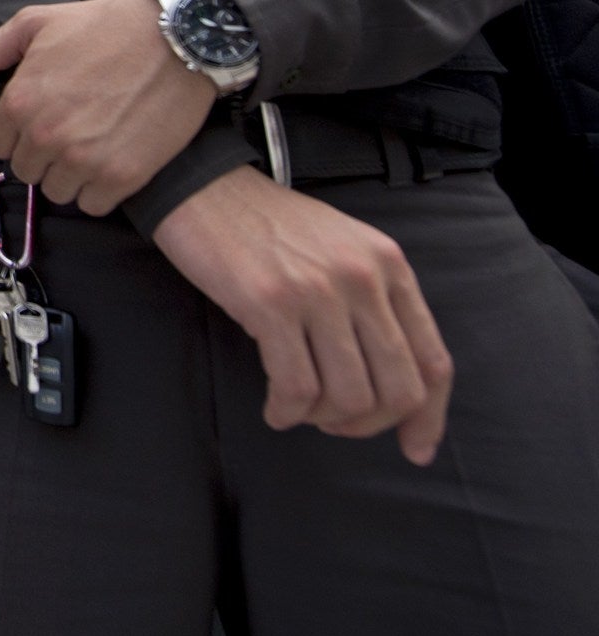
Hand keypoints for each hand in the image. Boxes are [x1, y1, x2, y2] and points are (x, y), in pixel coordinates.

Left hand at [0, 0, 215, 213]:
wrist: (178, 37)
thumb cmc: (106, 27)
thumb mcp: (35, 22)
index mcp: (21, 102)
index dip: (19, 133)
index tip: (42, 120)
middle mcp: (47, 136)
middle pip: (27, 171)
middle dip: (43, 154)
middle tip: (71, 130)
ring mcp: (84, 160)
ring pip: (58, 192)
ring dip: (70, 175)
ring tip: (93, 146)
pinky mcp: (122, 177)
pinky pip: (94, 205)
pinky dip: (101, 191)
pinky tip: (112, 161)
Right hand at [153, 166, 451, 465]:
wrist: (204, 186)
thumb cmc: (267, 225)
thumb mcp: (342, 249)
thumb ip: (372, 301)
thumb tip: (388, 376)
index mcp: (389, 266)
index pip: (433, 361)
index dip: (429, 418)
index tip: (415, 449)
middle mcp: (363, 278)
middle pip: (399, 390)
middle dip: (369, 424)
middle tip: (334, 424)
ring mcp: (318, 291)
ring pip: (350, 396)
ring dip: (323, 419)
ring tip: (297, 409)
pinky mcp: (271, 304)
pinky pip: (297, 387)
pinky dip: (288, 412)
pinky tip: (275, 409)